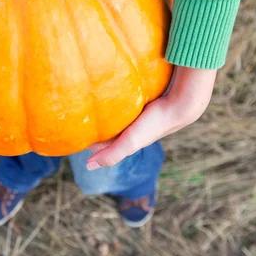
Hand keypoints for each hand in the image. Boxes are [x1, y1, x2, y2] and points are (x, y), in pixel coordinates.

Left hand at [86, 66, 216, 169]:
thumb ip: (111, 154)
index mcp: (129, 141)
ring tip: (89, 100)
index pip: (104, 144)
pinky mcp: (144, 101)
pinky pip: (125, 101)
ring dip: (106, 111)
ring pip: (118, 115)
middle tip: (77, 114)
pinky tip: (107, 88)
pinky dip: (116, 99)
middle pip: (110, 129)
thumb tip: (89, 166)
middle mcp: (133, 129)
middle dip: (96, 125)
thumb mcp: (130, 142)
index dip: (90, 140)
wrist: (180, 105)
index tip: (74, 132)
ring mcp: (139, 115)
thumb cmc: (154, 125)